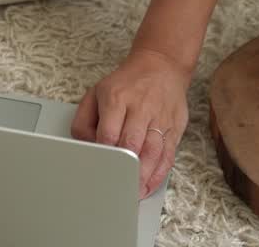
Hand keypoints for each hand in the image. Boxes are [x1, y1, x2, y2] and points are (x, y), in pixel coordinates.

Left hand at [69, 48, 190, 198]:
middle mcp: (140, 108)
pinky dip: (159, 174)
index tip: (98, 169)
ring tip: (133, 193)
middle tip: (114, 188)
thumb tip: (85, 145)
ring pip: (153, 151)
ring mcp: (160, 118)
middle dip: (124, 169)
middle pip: (132, 143)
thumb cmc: (125, 83)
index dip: (104, 153)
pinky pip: (168, 154)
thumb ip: (84, 119)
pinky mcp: (175, 127)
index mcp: (117, 98)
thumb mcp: (96, 92)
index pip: (109, 132)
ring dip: (143, 176)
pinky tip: (149, 186)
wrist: (161, 66)